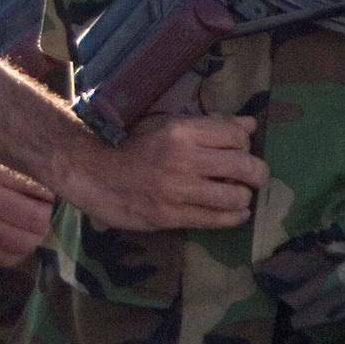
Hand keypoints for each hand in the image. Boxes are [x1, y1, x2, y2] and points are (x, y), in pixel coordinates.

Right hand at [0, 144, 56, 264]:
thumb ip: (7, 173)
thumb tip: (45, 189)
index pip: (35, 189)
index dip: (49, 194)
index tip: (47, 193)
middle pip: (35, 220)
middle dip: (45, 216)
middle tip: (42, 210)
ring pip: (24, 243)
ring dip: (34, 236)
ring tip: (29, 226)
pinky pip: (4, 258)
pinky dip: (17, 251)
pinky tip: (13, 240)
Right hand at [64, 113, 263, 231]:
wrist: (88, 170)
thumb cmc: (127, 143)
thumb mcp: (164, 123)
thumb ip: (208, 125)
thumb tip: (249, 124)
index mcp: (180, 130)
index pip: (237, 135)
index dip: (244, 143)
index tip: (239, 149)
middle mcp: (182, 159)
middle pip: (244, 166)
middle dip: (256, 173)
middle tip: (253, 176)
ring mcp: (175, 190)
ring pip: (235, 197)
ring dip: (243, 197)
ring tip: (236, 194)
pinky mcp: (168, 215)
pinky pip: (215, 220)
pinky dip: (232, 217)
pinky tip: (234, 214)